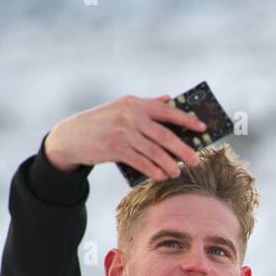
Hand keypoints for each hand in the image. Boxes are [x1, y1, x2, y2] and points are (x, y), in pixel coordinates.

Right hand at [43, 94, 207, 178]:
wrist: (73, 135)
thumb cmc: (102, 123)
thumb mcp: (122, 108)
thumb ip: (147, 104)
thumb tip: (170, 99)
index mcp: (135, 103)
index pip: (166, 110)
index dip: (186, 119)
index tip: (202, 128)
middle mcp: (130, 115)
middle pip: (164, 134)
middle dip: (182, 149)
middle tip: (196, 160)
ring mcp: (123, 131)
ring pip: (154, 151)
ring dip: (168, 164)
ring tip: (177, 172)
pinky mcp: (115, 147)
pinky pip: (140, 161)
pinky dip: (152, 170)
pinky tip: (161, 176)